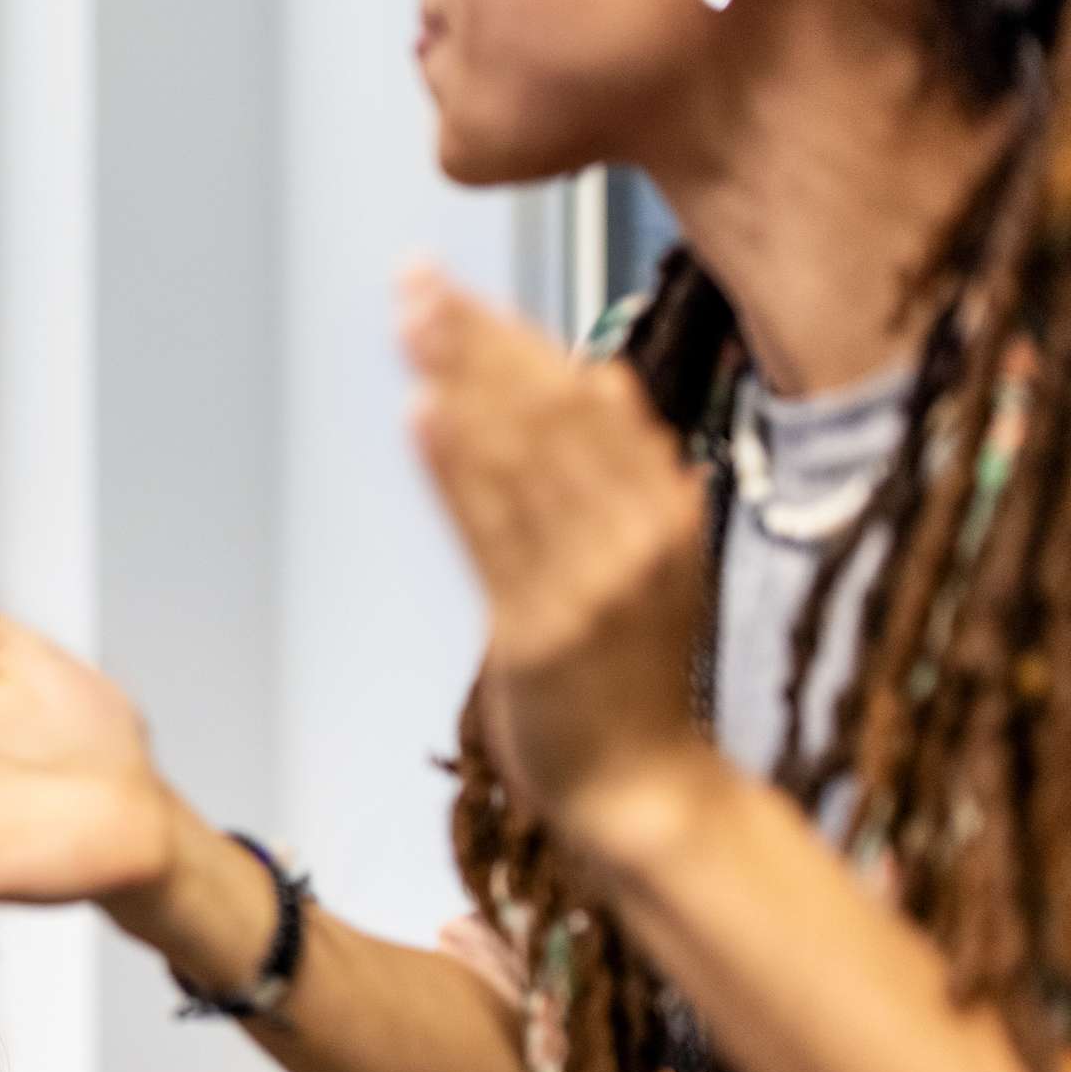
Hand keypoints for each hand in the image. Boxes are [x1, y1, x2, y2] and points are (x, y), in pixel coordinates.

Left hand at [400, 264, 719, 840]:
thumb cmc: (632, 675)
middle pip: (547, 411)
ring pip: (518, 459)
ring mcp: (590, 583)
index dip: (511, 336)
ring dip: (459, 381)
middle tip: (415, 279)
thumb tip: (603, 377)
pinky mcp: (539, 632)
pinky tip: (422, 414)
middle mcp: (636, 534)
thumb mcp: (653, 561)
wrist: (645, 792)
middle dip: (475, 339)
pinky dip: (457, 470)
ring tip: (409, 322)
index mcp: (663, 508)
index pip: (580, 396)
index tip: (455, 288)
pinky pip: (490, 535)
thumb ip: (626, 474)